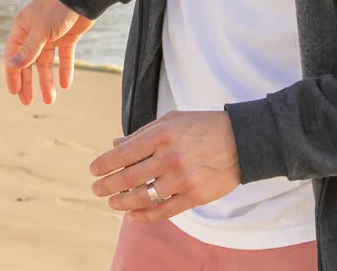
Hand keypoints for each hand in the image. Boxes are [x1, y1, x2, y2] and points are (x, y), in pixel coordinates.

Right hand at [3, 0, 93, 104]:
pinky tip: (65, 85)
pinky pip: (64, 57)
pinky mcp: (68, 37)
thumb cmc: (56, 8)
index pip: (14, 55)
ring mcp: (51, 36)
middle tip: (28, 102)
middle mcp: (35, 33)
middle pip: (29, 62)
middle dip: (28, 82)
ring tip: (50, 100)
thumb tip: (11, 66)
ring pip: (46, 63)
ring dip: (47, 81)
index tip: (15, 92)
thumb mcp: (40, 31)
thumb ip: (28, 50)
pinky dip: (64, 70)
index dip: (13, 74)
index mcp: (22, 28)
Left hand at [90, 110, 240, 222]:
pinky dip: (145, 216)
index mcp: (161, 135)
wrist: (242, 142)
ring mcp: (182, 180)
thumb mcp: (171, 121)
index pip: (123, 154)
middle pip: (128, 178)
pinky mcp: (195, 196)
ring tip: (112, 202)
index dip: (104, 164)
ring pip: (143, 197)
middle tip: (96, 189)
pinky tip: (133, 216)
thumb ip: (142, 134)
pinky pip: (164, 211)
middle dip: (107, 185)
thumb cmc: (202, 127)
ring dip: (122, 202)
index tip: (94, 170)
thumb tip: (115, 145)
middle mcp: (169, 158)